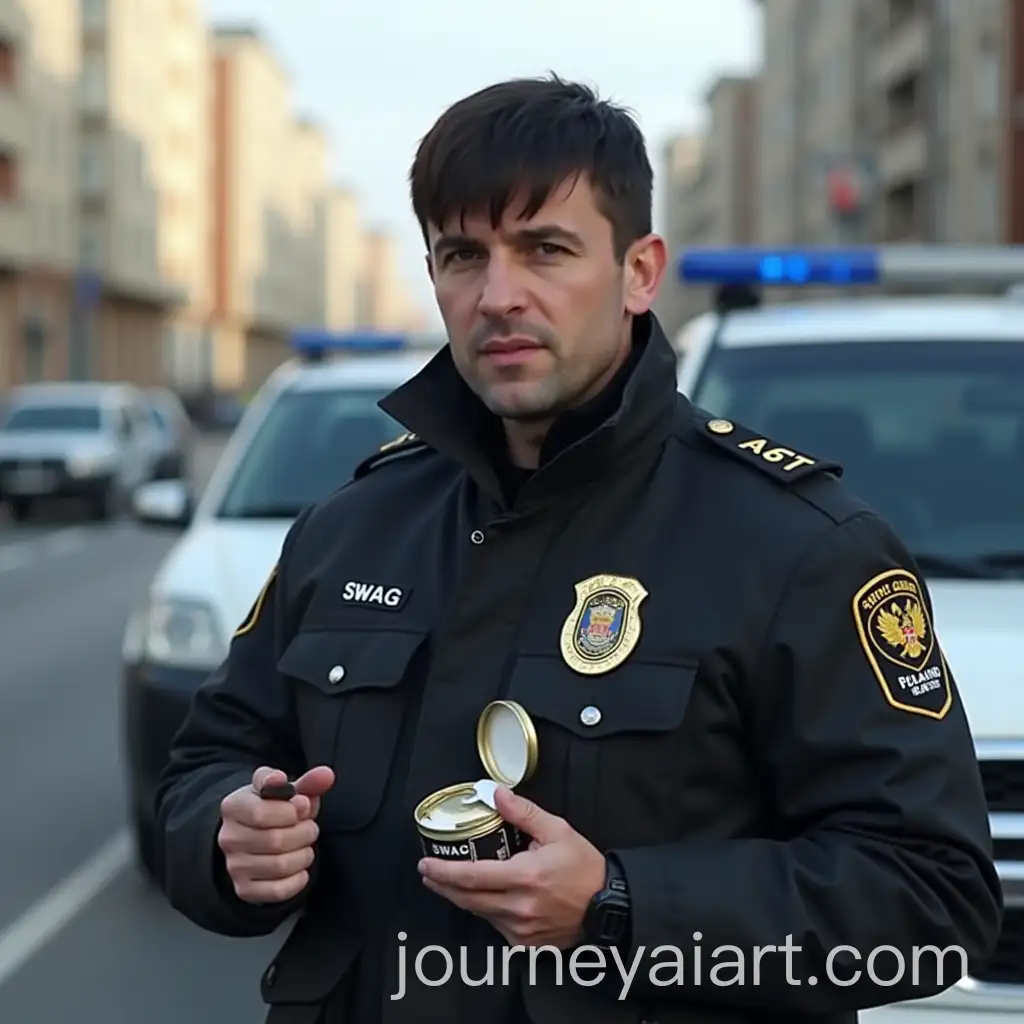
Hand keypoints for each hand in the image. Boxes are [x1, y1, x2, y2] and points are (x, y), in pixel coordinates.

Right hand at [217, 765, 334, 903]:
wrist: (253, 834)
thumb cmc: (274, 808)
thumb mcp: (286, 790)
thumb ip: (307, 782)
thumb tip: (326, 775)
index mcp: (233, 806)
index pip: (262, 814)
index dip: (292, 811)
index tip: (303, 806)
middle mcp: (228, 837)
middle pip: (276, 841)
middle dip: (305, 832)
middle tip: (310, 828)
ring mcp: (234, 866)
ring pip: (280, 866)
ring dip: (304, 855)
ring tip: (305, 845)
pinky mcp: (244, 890)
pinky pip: (278, 891)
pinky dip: (298, 880)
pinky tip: (300, 867)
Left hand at [418, 786, 605, 948]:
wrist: (608, 907)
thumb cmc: (584, 868)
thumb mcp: (557, 831)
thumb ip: (523, 812)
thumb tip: (496, 794)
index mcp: (525, 877)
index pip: (472, 876)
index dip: (444, 872)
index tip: (426, 865)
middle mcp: (519, 907)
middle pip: (467, 899)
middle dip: (442, 885)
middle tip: (428, 873)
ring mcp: (521, 930)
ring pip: (480, 913)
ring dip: (463, 898)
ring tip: (453, 882)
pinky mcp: (525, 945)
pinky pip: (496, 927)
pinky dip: (487, 911)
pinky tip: (486, 898)